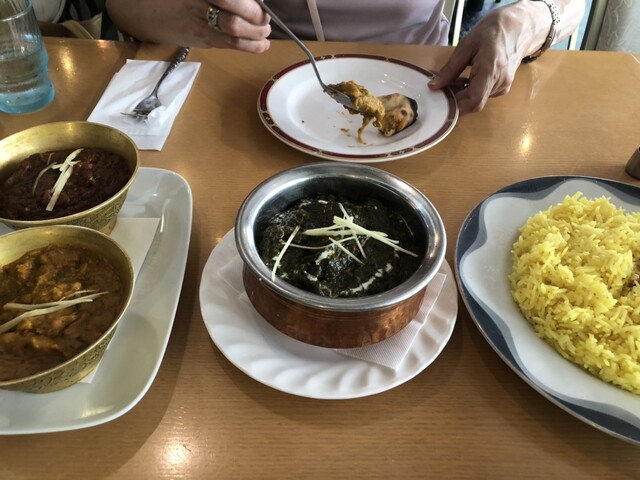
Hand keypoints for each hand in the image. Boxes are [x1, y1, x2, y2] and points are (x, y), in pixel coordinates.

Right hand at [105, 0, 271, 51]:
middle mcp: (199, 6)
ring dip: (256, 34)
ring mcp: (200, 25)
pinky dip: (250, 47)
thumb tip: (250, 0)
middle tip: (265, 19)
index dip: (250, 4)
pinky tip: (262, 45)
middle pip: (234, 14)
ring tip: (265, 33)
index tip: (260, 4)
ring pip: (234, 33)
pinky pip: (228, 45)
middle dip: (256, 18)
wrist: (141, 10)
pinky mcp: (202, 41)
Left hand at [428, 6, 535, 114]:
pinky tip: (463, 80)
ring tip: (451, 81)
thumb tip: (434, 86)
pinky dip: (470, 91)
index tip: (439, 101)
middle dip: (455, 100)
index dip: (456, 107)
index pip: (474, 101)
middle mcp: (500, 83)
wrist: (519, 27)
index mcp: (491, 70)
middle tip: (440, 89)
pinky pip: (483, 95)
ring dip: (461, 96)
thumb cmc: (493, 31)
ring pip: (477, 100)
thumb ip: (450, 68)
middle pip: (474, 103)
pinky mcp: (502, 87)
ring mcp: (503, 87)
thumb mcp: (466, 45)